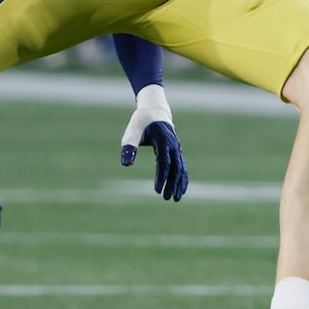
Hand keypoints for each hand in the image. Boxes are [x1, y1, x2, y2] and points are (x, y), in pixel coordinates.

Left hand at [120, 84, 187, 200]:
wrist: (154, 109)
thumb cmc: (141, 121)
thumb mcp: (133, 131)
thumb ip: (129, 147)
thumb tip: (125, 165)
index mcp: (163, 140)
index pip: (164, 162)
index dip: (162, 177)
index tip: (157, 191)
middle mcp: (173, 145)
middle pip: (176, 168)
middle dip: (172, 184)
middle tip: (166, 199)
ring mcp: (177, 148)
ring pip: (181, 168)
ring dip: (179, 184)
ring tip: (175, 199)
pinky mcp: (176, 151)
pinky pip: (182, 166)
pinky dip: (182, 178)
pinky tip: (180, 190)